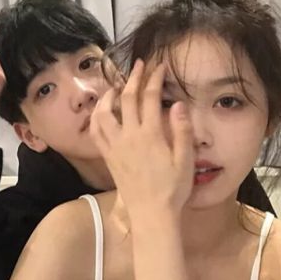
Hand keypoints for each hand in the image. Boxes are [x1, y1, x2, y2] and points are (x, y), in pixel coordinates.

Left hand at [90, 59, 193, 216]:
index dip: (154, 78)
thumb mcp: (185, 161)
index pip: (149, 97)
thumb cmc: (172, 189)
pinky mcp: (108, 157)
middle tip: (138, 65)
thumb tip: (177, 104)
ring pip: (104, 114)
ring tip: (115, 88)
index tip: (158, 66)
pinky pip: (95, 133)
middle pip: (127, 99)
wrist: (151, 214)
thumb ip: (182, 131)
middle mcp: (129, 137)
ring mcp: (115, 147)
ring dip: (108, 96)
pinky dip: (96, 118)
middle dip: (133, 78)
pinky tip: (101, 113)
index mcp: (150, 135)